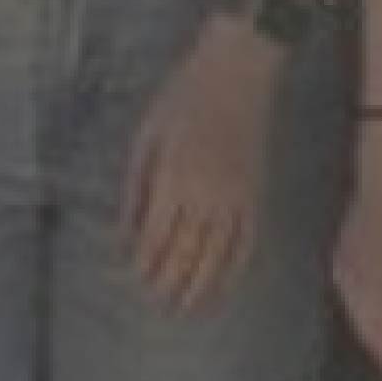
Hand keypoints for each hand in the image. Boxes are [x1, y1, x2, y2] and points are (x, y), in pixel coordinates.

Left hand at [122, 17, 282, 314]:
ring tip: (187, 311)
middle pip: (187, 257)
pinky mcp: (257, 195)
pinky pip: (248, 243)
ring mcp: (237, 199)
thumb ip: (135, 191)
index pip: (156, 240)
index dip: (145, 268)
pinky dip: (236, 270)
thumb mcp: (146, 137)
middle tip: (158, 307)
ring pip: (219, 258)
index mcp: (174, 180)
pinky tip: (224, 286)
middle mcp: (207, 197)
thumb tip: (124, 238)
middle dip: (170, 286)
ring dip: (201, 289)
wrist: (240, 69)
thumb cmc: (183, 96)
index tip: (134, 285)